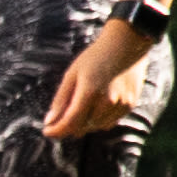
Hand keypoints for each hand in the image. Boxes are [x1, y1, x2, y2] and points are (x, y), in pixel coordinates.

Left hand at [40, 21, 156, 139]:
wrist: (126, 44)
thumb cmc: (95, 57)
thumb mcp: (72, 74)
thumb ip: (60, 100)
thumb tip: (49, 122)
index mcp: (90, 91)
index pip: (70, 122)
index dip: (57, 130)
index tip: (47, 132)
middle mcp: (107, 101)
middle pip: (82, 127)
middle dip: (69, 126)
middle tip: (60, 119)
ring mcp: (121, 104)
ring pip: (95, 127)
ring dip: (84, 124)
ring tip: (79, 109)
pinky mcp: (130, 105)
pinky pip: (109, 123)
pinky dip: (99, 120)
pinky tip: (95, 107)